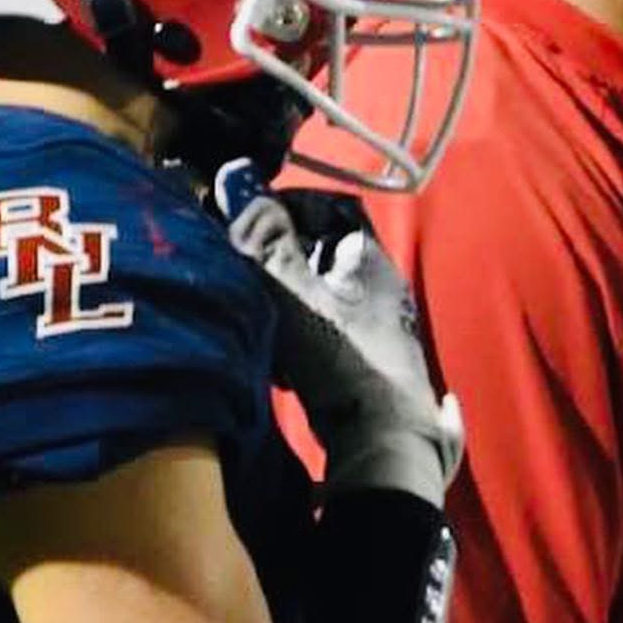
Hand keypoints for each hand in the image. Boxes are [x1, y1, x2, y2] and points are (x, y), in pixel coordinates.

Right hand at [217, 161, 462, 508]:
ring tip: (260, 322)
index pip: (331, 207)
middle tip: (247, 277)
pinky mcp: (370, 363)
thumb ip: (265, 242)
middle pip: (323, 254)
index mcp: (371, 258)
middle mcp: (382, 286)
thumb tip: (238, 181)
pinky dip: (299, 338)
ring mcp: (380, 326)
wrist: (385, 441)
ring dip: (286, 305)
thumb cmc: (342, 357)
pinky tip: (280, 364)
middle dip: (281, 263)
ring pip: (321, 296)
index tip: (249, 222)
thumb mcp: (293, 294)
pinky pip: (327, 333)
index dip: (288, 207)